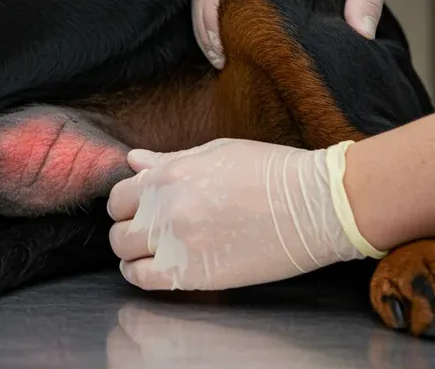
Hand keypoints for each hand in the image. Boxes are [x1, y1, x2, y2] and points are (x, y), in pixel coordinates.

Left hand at [107, 139, 378, 290]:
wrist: (315, 204)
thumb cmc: (271, 173)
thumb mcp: (214, 153)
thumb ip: (168, 161)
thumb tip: (134, 161)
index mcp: (168, 175)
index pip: (119, 197)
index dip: (128, 205)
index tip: (140, 210)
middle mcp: (165, 209)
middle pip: (119, 228)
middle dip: (128, 229)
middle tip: (146, 232)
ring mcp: (178, 242)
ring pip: (126, 255)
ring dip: (133, 253)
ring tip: (150, 252)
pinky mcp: (196, 273)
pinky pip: (145, 280)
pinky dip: (141, 275)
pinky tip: (154, 269)